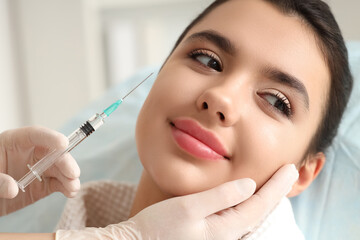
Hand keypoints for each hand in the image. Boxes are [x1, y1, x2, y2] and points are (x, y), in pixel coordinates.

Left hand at [0, 126, 79, 214]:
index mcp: (13, 143)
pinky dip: (66, 187)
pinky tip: (70, 192)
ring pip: (58, 169)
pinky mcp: (40, 186)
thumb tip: (13, 188)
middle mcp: (28, 153)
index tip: (63, 143)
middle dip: (64, 162)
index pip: (34, 135)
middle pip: (51, 152)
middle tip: (73, 173)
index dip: (50, 138)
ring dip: (68, 177)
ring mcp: (36, 170)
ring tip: (73, 187)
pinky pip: (56, 183)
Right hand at [56, 164, 297, 239]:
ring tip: (275, 181)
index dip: (277, 186)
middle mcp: (226, 236)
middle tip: (288, 172)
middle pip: (259, 211)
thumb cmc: (158, 227)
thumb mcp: (188, 208)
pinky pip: (238, 216)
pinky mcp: (209, 233)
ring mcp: (218, 236)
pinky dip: (248, 203)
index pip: (260, 204)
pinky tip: (247, 195)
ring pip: (250, 214)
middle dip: (276, 191)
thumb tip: (249, 185)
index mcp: (224, 229)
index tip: (290, 167)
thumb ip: (220, 197)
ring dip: (264, 197)